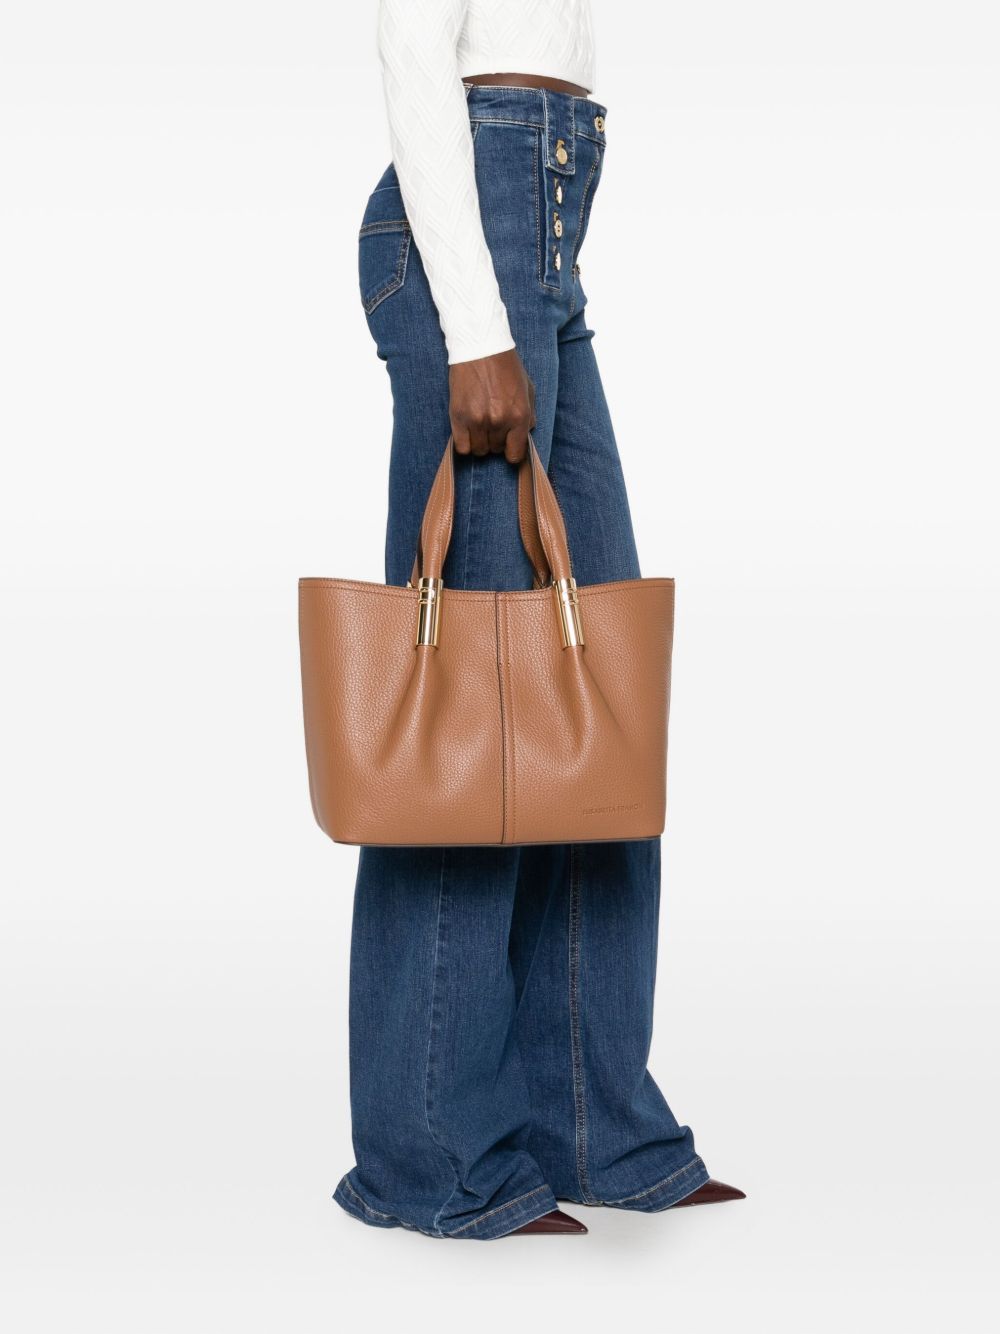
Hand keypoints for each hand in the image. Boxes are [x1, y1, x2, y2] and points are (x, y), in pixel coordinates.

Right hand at [449, 349, 535, 463]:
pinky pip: (462, 447)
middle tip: (493, 425)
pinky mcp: (459, 417)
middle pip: (496, 450)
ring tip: (480, 426)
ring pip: (479, 450)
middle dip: (496, 441)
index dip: (512, 452)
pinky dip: (465, 443)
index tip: (508, 447)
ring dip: (480, 441)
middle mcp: (499, 421)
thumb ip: (530, 414)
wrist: (480, 347)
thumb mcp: (527, 388)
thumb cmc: (505, 366)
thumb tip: (527, 434)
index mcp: (519, 416)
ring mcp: (478, 420)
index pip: (515, 453)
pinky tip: (468, 431)